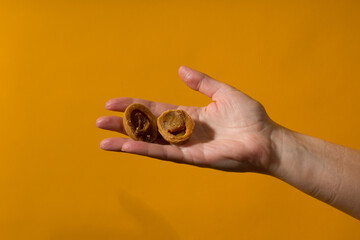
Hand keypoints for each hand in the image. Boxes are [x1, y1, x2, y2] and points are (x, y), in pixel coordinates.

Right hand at [97, 66, 278, 172]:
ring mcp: (186, 146)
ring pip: (151, 143)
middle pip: (147, 127)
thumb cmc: (250, 117)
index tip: (113, 102)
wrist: (266, 139)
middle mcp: (183, 132)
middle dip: (124, 124)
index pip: (155, 109)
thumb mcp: (223, 92)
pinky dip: (145, 150)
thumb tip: (180, 69)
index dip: (135, 105)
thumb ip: (201, 82)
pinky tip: (127, 147)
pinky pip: (165, 153)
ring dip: (127, 140)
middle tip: (100, 121)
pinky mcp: (192, 158)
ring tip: (104, 139)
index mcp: (189, 116)